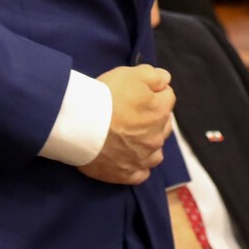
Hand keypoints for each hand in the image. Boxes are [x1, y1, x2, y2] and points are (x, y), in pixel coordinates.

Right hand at [78, 64, 174, 184]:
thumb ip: (155, 75)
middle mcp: (156, 138)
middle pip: (163, 125)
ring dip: (148, 144)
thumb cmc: (106, 96)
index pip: (167, 97)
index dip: (154, 91)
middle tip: (132, 112)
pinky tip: (128, 159)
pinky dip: (138, 167)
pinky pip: (141, 174)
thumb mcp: (132, 74)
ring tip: (132, 137)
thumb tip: (165, 79)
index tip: (138, 90)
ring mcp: (142, 158)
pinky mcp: (127, 174)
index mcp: (160, 112)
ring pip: (155, 152)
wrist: (80, 123)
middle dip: (153, 118)